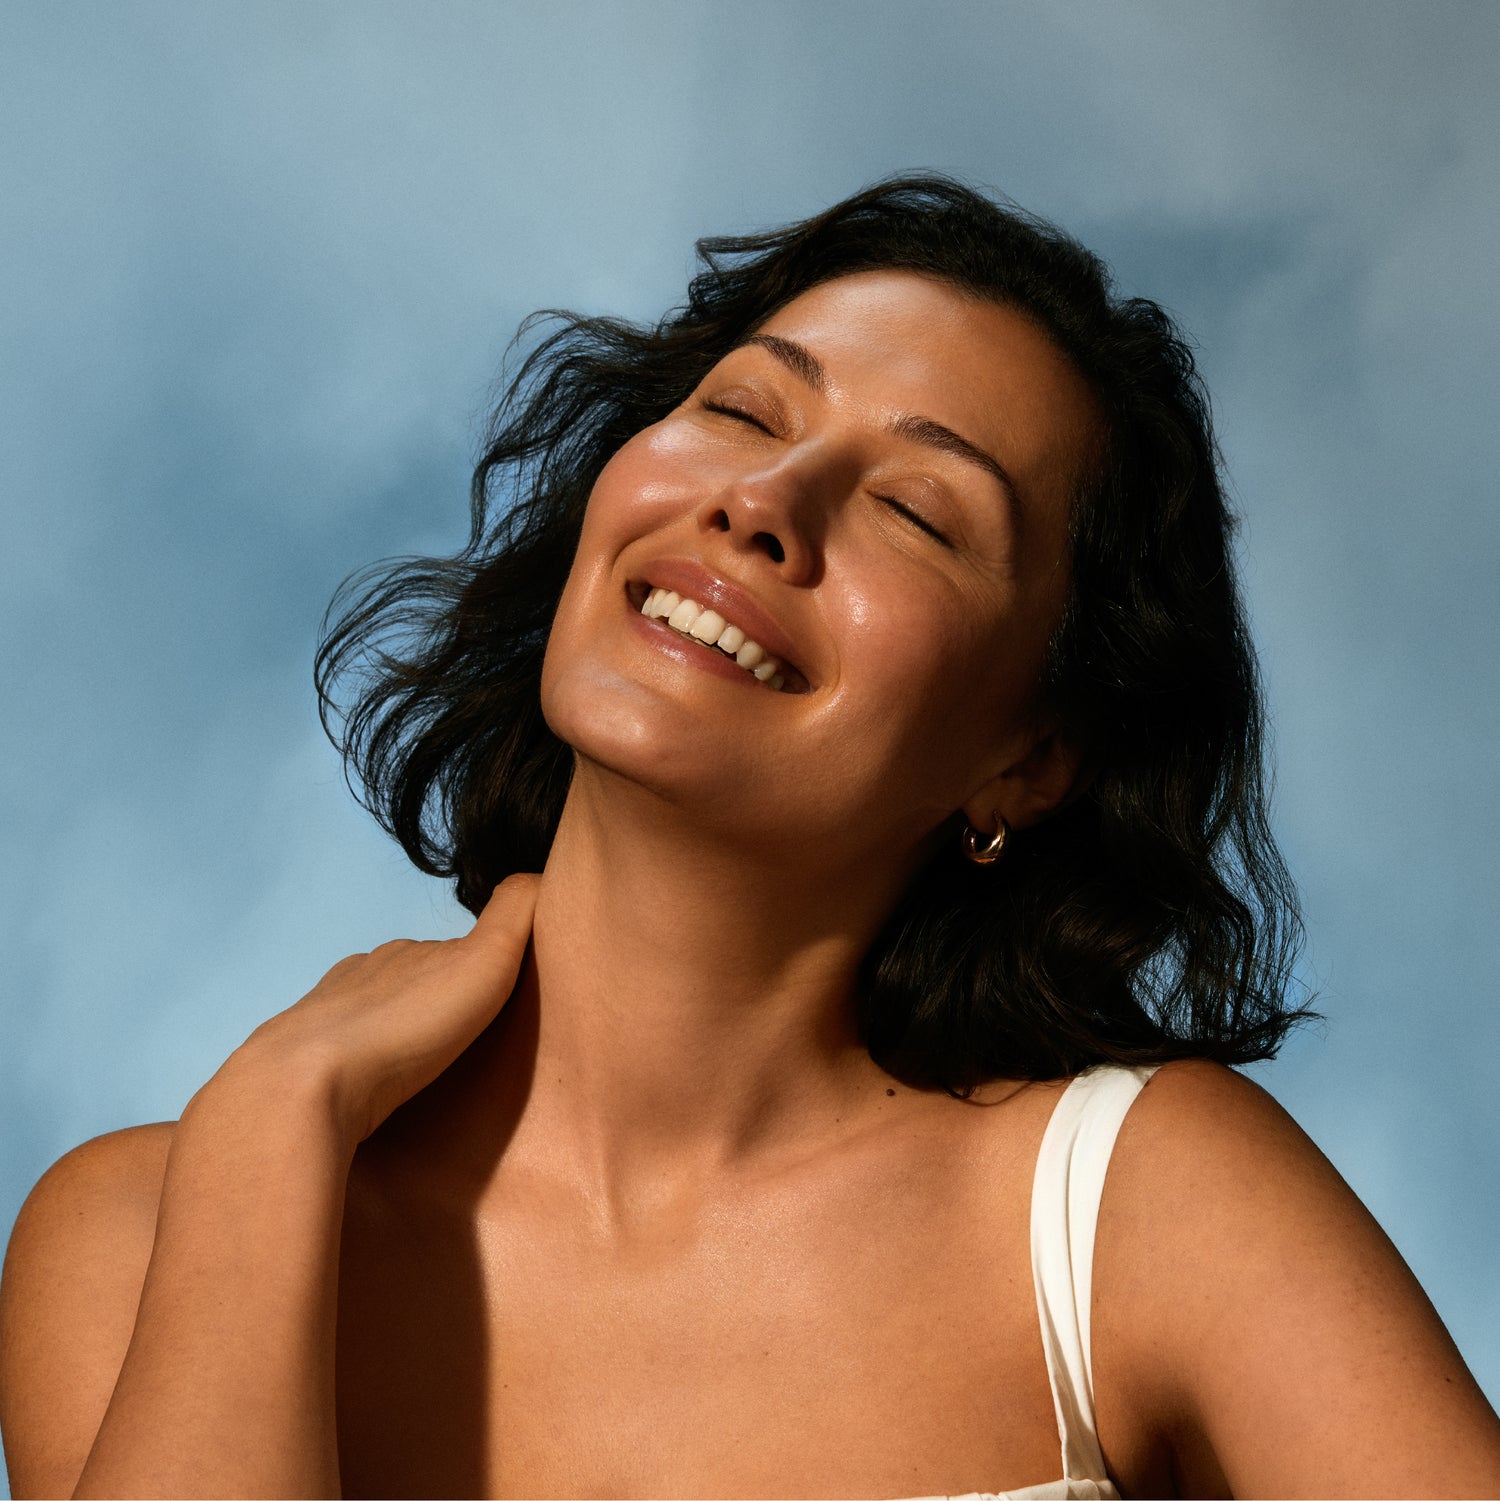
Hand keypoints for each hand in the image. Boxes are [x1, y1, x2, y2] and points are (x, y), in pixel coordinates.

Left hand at [215, 872, 539, 1148]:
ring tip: (421, 1078)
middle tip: (465, 1045)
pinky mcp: (303, 1067)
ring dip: (396, 1041)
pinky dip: (362, 1071)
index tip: (497, 998)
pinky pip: (343, 1062)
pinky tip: (373, 1096)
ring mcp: (326, 1018)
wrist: (309, 1082)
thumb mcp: (483, 960)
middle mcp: (363, 975)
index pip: (448, 951)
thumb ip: (514, 913)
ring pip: (373, 1021)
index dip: (476, 969)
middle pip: (408, 985)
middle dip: (435, 1006)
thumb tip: (542, 872)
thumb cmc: (408, 1022)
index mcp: (404, 953)